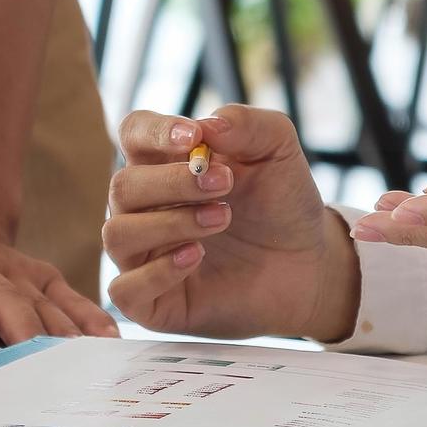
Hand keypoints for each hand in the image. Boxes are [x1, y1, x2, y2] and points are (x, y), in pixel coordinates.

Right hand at [103, 105, 358, 341]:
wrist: (308, 264)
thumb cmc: (282, 205)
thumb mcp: (278, 152)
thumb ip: (248, 125)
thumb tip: (207, 125)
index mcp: (165, 163)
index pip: (134, 133)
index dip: (154, 132)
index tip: (193, 138)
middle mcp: (145, 207)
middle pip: (123, 186)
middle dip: (172, 182)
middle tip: (224, 183)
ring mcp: (143, 255)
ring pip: (118, 233)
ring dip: (170, 223)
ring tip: (221, 218)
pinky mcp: (151, 301)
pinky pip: (125, 289)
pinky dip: (157, 272)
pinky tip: (195, 256)